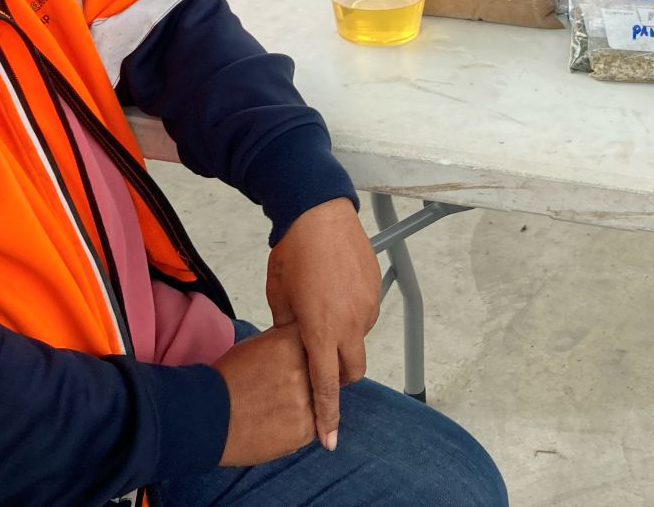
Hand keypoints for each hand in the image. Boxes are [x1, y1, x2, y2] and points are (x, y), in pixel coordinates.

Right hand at [211, 323, 315, 465]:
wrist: (207, 418)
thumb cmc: (229, 378)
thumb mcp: (257, 344)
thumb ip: (285, 341)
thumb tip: (306, 341)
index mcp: (292, 342)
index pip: (319, 341)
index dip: (314, 351)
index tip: (304, 358)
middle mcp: (304, 369)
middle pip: (323, 372)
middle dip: (310, 379)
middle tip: (286, 387)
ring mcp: (307, 401)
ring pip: (320, 400)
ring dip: (307, 402)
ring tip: (278, 404)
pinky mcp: (304, 429)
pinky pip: (314, 424)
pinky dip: (300, 424)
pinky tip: (278, 420)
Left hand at [265, 198, 379, 449]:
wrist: (318, 212)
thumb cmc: (291, 253)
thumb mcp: (278, 295)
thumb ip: (287, 329)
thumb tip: (293, 345)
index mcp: (320, 331)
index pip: (326, 386)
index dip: (328, 416)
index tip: (330, 441)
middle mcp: (349, 324)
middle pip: (352, 371)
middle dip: (339, 376)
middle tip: (319, 361)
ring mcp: (366, 306)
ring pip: (358, 339)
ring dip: (343, 338)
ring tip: (323, 310)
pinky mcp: (375, 288)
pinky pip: (365, 313)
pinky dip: (352, 313)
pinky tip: (335, 291)